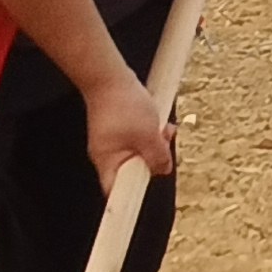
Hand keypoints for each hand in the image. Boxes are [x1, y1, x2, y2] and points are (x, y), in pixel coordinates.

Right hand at [83, 69, 174, 188]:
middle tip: (163, 146)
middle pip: (133, 172)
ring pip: (138, 154)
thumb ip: (158, 156)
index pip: (117, 192)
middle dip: (152, 162)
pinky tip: (159, 124)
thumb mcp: (148, 134)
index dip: (132, 195)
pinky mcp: (119, 130)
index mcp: (108, 161)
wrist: (109, 76)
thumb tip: (164, 170)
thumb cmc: (122, 104)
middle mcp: (107, 155)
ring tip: (164, 130)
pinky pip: (137, 141)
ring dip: (155, 146)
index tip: (146, 193)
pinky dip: (150, 135)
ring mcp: (112, 142)